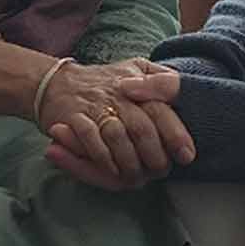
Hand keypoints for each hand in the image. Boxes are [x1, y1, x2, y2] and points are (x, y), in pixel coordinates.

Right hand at [40, 58, 191, 189]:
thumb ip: (161, 78)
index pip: (161, 108)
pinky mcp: (73, 118)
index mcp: (137, 81)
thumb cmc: (104, 83)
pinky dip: (105, 159)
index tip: (187, 155)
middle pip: (142, 127)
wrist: (55, 83)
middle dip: (154, 155)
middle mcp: (118, 92)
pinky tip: (113, 170)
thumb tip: (189, 94)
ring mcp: (95, 104)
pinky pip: (92, 142)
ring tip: (137, 176)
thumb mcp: (136, 69)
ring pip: (118, 137)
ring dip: (130, 162)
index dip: (176, 133)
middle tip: (159, 171)